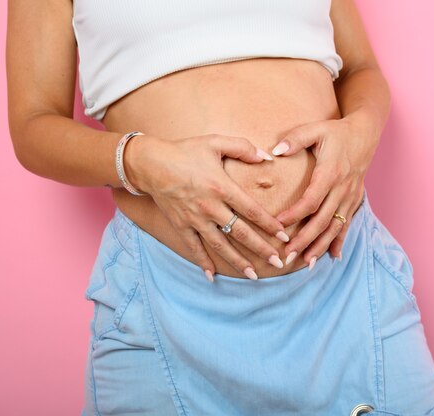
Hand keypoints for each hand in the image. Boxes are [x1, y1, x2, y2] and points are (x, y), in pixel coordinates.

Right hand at [125, 133, 289, 280]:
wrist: (150, 163)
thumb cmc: (185, 151)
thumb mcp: (215, 142)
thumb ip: (243, 148)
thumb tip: (268, 157)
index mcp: (222, 187)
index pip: (252, 210)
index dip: (269, 225)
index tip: (283, 237)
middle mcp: (210, 207)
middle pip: (241, 232)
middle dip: (261, 249)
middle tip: (278, 263)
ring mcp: (195, 219)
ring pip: (220, 245)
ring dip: (238, 262)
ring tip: (253, 276)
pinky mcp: (181, 225)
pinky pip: (194, 247)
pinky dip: (203, 262)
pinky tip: (212, 276)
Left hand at [270, 112, 380, 265]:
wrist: (366, 133)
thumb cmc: (336, 131)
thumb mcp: (315, 129)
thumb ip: (295, 139)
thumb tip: (275, 151)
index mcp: (330, 173)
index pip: (310, 200)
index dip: (294, 215)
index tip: (277, 225)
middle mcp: (342, 189)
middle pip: (322, 220)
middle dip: (305, 240)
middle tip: (288, 255)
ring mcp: (350, 197)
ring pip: (335, 227)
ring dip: (321, 246)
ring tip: (306, 263)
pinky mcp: (354, 200)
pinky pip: (347, 224)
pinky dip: (340, 241)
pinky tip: (333, 257)